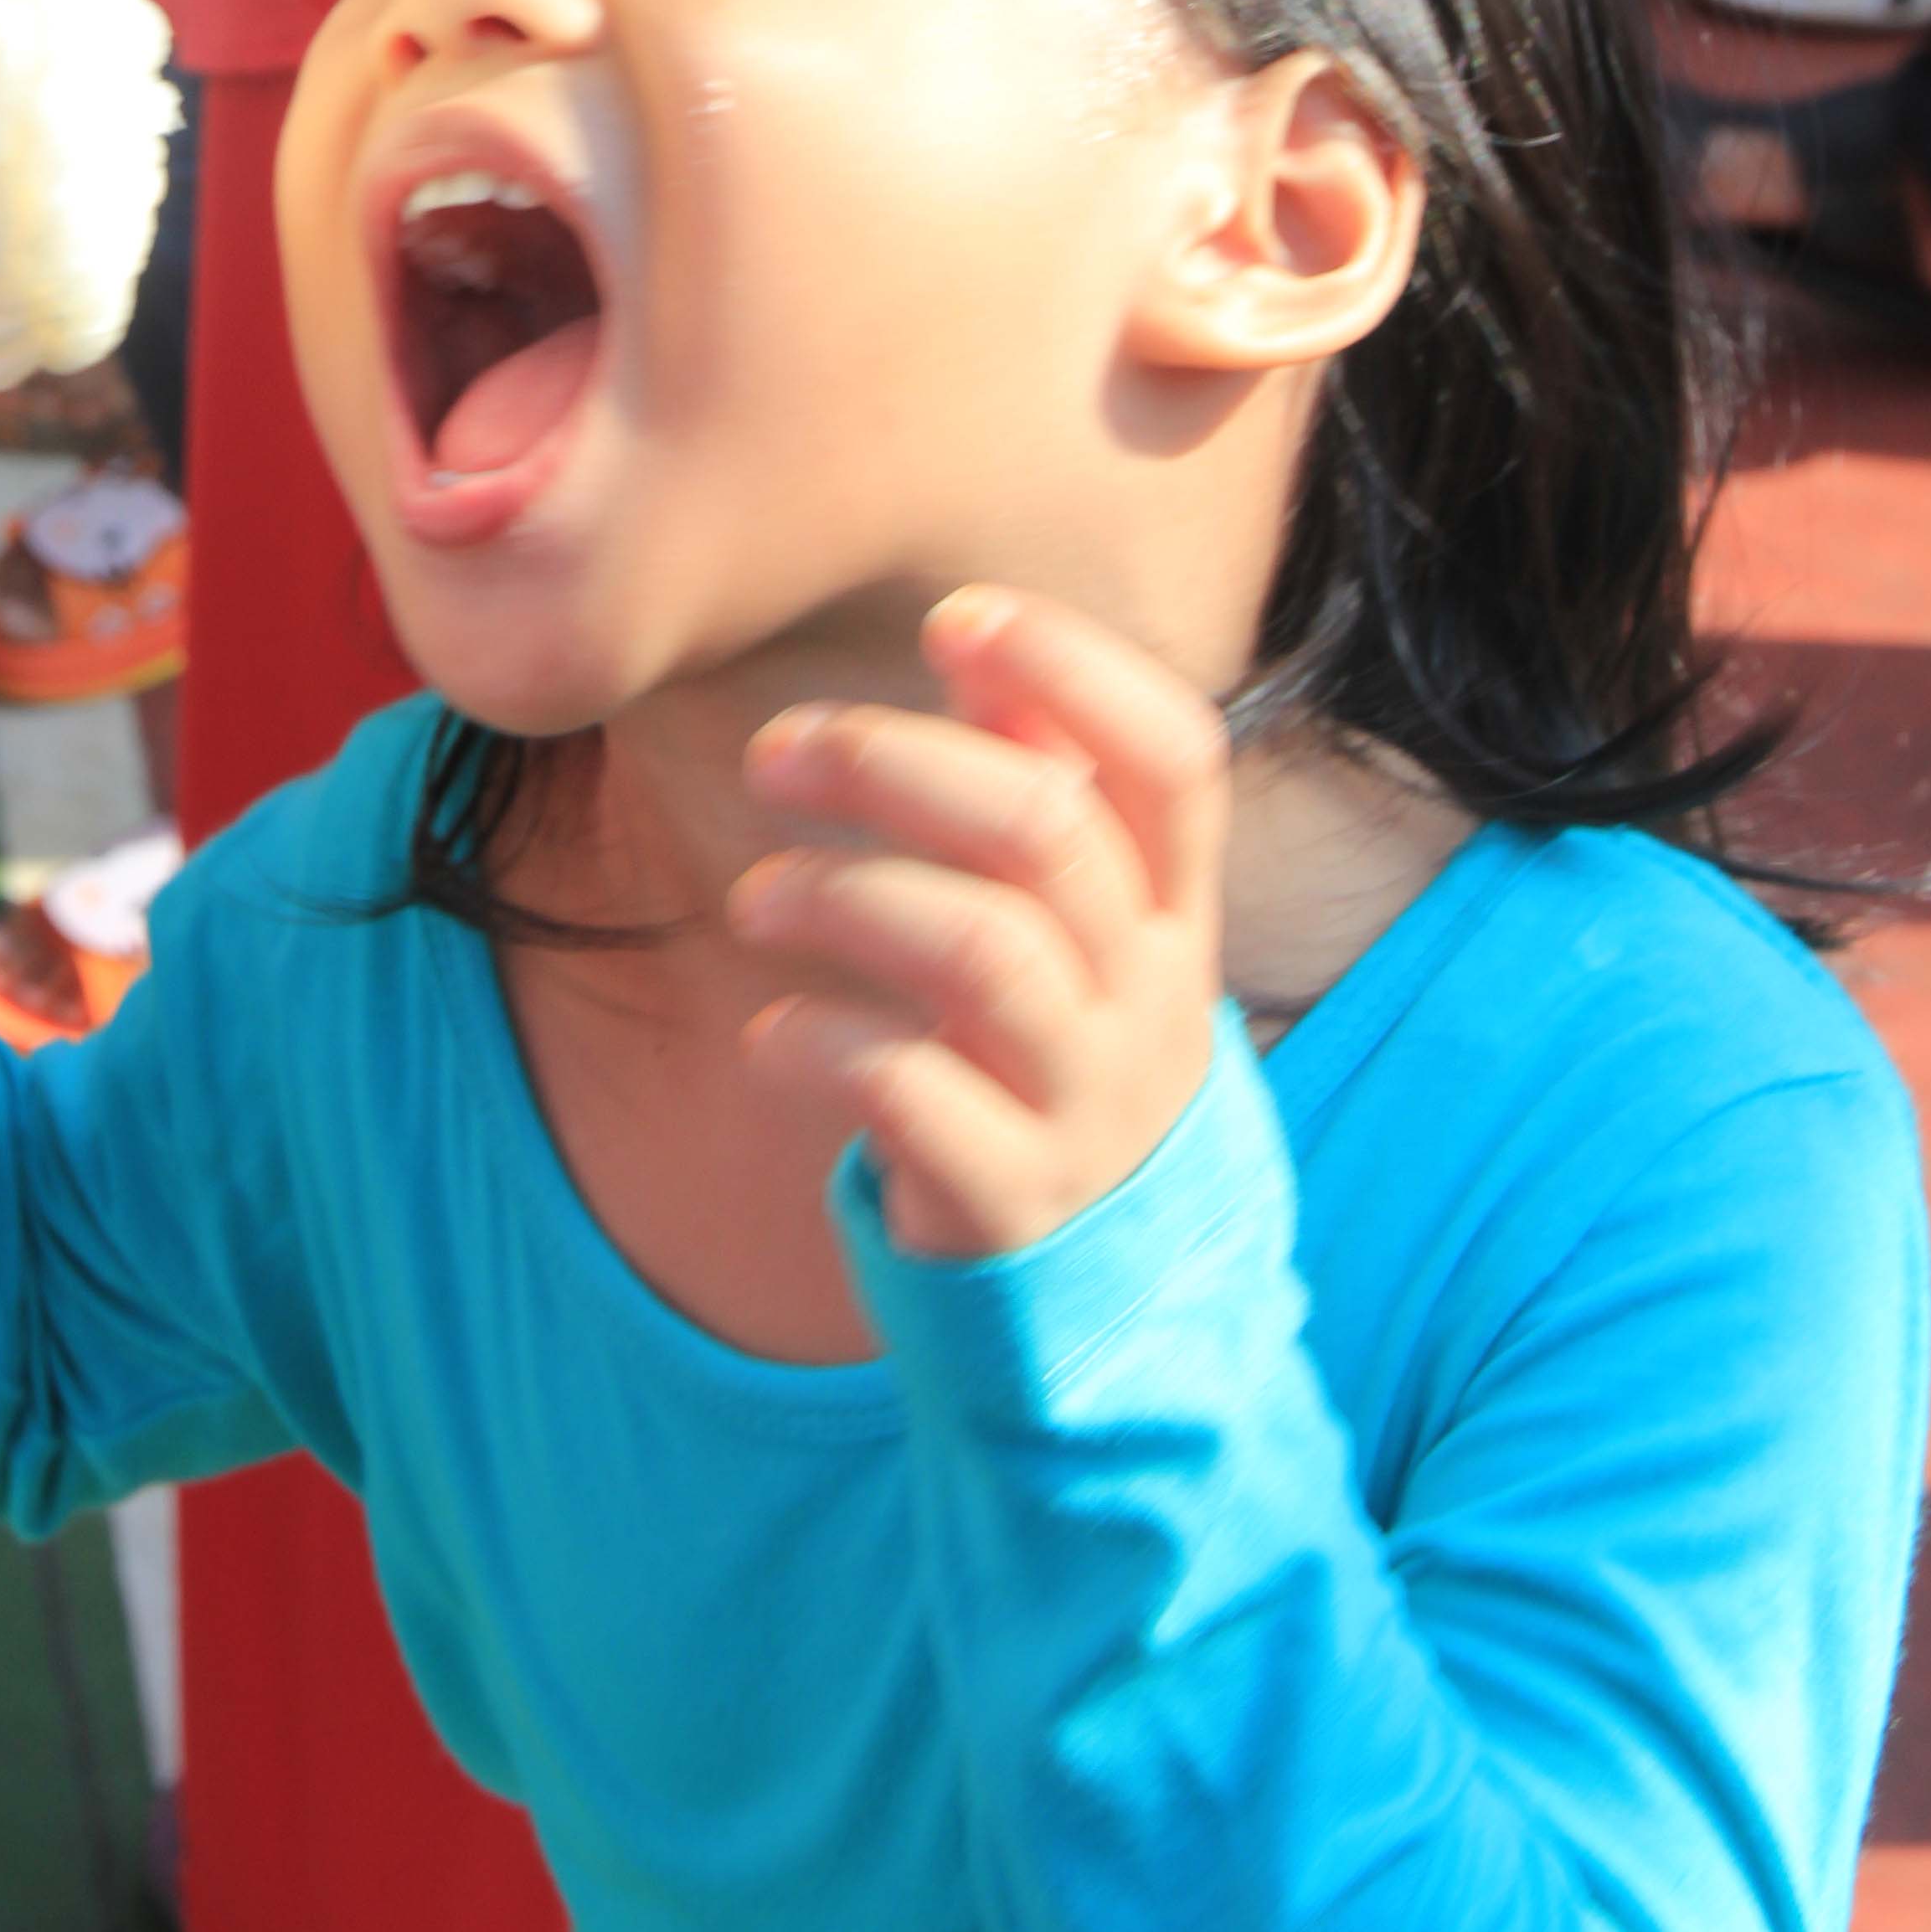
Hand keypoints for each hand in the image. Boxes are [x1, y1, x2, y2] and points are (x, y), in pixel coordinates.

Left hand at [733, 587, 1224, 1264]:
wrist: (1102, 1311)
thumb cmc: (1051, 1069)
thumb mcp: (1079, 945)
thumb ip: (1044, 803)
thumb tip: (979, 651)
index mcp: (1177, 916)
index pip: (1175, 759)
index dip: (1074, 669)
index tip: (953, 620)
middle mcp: (1154, 1000)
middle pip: (1047, 832)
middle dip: (893, 762)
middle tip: (773, 751)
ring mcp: (1091, 1104)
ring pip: (982, 951)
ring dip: (843, 896)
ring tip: (754, 902)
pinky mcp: (1015, 1202)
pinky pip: (913, 1091)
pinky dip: (820, 1043)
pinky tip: (768, 1039)